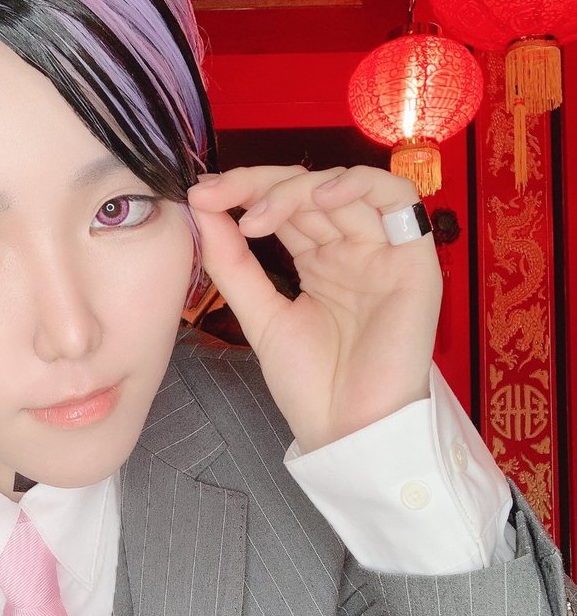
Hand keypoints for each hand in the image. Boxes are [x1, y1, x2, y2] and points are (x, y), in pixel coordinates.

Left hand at [187, 165, 441, 451]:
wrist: (348, 432)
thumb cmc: (312, 386)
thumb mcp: (261, 316)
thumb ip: (232, 264)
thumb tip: (202, 211)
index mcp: (319, 261)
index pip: (283, 205)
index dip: (243, 191)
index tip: (201, 196)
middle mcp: (352, 249)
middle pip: (308, 189)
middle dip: (257, 184)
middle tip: (215, 195)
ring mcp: (383, 252)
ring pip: (344, 187)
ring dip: (296, 189)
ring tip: (258, 217)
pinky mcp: (414, 260)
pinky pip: (398, 198)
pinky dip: (358, 185)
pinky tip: (320, 199)